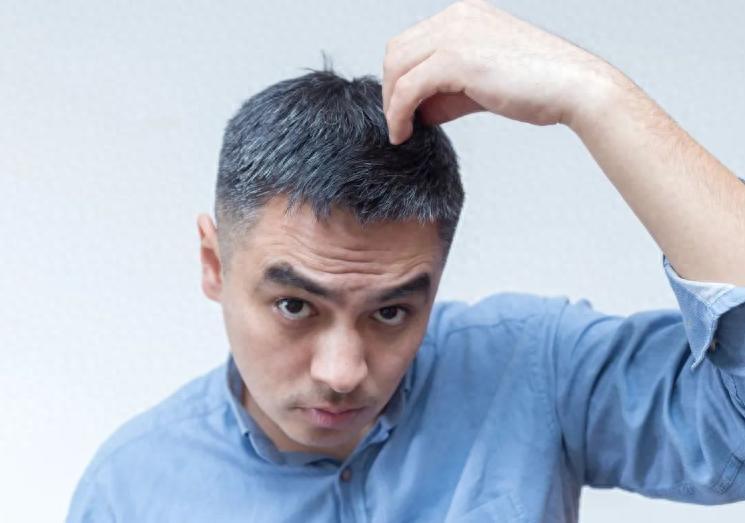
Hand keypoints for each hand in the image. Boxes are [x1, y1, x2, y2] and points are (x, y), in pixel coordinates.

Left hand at [382, 0, 619, 143]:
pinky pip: (408, 88)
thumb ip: (448, 90)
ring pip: (396, 68)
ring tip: (401, 131)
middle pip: (396, 52)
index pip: (411, 43)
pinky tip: (404, 133)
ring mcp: (455, 34)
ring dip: (391, 104)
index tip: (403, 110)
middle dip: (390, 91)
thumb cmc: (538, 87)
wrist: (574, 87)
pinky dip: (398, 113)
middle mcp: (456, 17)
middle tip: (398, 123)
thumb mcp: (482, 83)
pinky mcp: (455, 59)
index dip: (399, 79)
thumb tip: (418, 110)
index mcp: (463, 16)